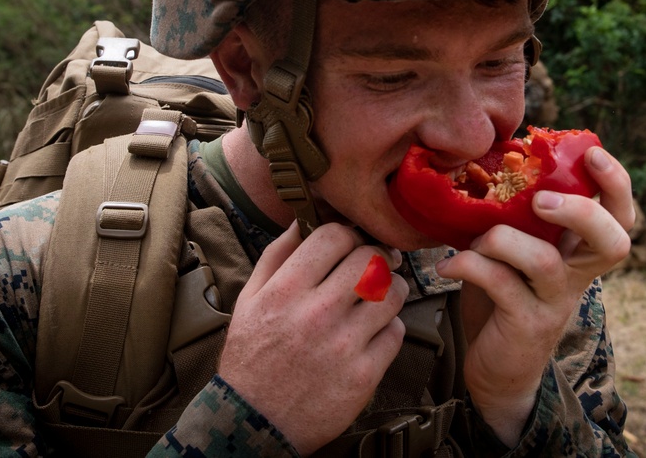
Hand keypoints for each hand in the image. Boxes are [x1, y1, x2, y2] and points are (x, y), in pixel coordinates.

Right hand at [217, 223, 408, 455]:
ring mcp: (343, 344)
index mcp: (285, 290)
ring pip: (392, 293)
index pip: (334, 236)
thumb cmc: (252, 358)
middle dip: (377, 256)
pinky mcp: (364, 374)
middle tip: (375, 265)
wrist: (254, 423)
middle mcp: (316, 313)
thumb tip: (300, 223)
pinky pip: (396, 333)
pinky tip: (373, 332)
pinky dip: (390, 328)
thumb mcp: (248, 300)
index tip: (349, 244)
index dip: (347, 234)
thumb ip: (275, 257)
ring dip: (391, 289)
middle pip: (371, 259)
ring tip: (380, 296)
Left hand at [434, 146, 632, 445]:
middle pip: (611, 242)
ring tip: (474, 240)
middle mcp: (577, 276)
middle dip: (581, 211)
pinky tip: (446, 265)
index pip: (620, 216)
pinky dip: (468, 265)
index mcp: (579, 251)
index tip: (593, 153)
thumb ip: (517, 216)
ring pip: (544, 261)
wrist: (499, 368)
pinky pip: (500, 284)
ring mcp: (554, 302)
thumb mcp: (518, 250)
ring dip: (501, 238)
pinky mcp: (526, 325)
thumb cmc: (506, 295)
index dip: (617, 184)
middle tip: (541, 199)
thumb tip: (487, 160)